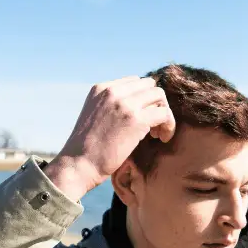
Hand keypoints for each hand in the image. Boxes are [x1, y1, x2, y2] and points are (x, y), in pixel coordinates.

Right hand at [43, 76, 175, 200]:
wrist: (78, 165)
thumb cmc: (87, 150)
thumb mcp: (96, 117)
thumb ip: (112, 108)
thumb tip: (138, 111)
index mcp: (101, 88)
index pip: (134, 82)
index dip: (143, 100)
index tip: (142, 119)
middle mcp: (113, 91)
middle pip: (149, 86)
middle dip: (155, 104)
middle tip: (153, 127)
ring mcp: (125, 104)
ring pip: (159, 95)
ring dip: (163, 113)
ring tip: (158, 134)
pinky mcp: (136, 120)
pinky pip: (164, 113)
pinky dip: (169, 125)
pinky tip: (162, 138)